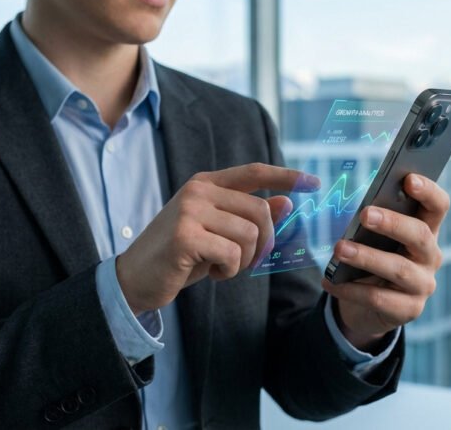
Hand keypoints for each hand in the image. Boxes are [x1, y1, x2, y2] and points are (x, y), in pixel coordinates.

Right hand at [116, 163, 319, 314]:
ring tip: (220, 265)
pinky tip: (211, 273)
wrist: (135, 278)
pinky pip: (232, 254)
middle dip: (263, 242)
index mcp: (206, 184)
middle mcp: (198, 191)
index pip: (254, 172)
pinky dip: (229, 271)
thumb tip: (288, 202)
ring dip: (243, 260)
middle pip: (260, 211)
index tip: (314, 182)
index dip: (286, 176)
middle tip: (244, 261)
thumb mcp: (218, 233)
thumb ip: (248, 216)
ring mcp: (189, 211)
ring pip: (249, 235)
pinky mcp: (185, 236)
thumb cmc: (180, 255)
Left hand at [321, 173, 447, 350]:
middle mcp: (430, 256)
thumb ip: (374, 222)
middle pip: (421, 235)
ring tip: (340, 249)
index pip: (438, 206)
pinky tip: (330, 281)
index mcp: (426, 230)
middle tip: (365, 214)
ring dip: (367, 257)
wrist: (370, 306)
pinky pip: (379, 298)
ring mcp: (423, 285)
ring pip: (399, 269)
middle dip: (393, 223)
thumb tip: (362, 209)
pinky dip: (351, 289)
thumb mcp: (375, 238)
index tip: (408, 179)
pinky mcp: (409, 310)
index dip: (428, 191)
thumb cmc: (374, 258)